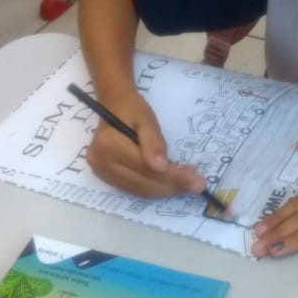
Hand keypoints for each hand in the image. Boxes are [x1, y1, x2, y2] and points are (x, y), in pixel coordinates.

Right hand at [86, 93, 205, 198]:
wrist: (114, 107)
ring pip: (140, 190)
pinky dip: (156, 188)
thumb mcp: (146, 119)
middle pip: (143, 183)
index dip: (172, 176)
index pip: (145, 167)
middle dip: (173, 186)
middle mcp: (100, 163)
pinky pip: (136, 189)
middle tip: (197, 184)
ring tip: (188, 183)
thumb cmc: (131, 109)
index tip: (196, 180)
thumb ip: (154, 142)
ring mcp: (102, 173)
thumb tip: (162, 168)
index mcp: (107, 146)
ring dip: (166, 190)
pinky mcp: (108, 178)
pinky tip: (172, 182)